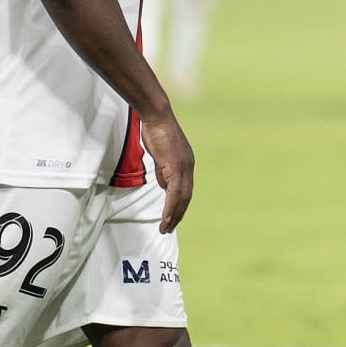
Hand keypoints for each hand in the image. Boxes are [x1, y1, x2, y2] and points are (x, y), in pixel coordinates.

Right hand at [141, 114, 194, 232]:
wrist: (157, 117)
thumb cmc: (156, 133)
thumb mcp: (160, 156)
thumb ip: (163, 172)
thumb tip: (164, 186)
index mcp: (187, 164)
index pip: (185, 190)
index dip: (179, 206)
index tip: (172, 218)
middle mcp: (189, 167)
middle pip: (186, 197)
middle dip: (178, 214)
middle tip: (169, 229)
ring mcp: (184, 167)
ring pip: (181, 197)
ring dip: (174, 215)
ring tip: (166, 228)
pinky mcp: (175, 167)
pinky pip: (174, 192)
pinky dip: (170, 207)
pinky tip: (166, 217)